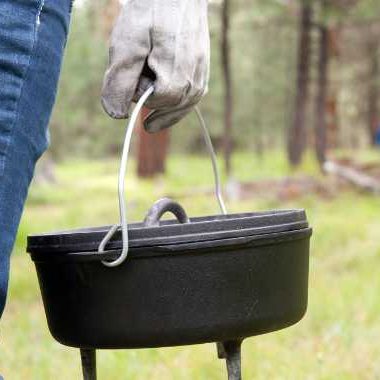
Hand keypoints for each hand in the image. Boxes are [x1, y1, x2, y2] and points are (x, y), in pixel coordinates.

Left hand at [101, 0, 209, 132]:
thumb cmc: (150, 13)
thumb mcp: (127, 45)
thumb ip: (120, 82)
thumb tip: (116, 115)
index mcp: (178, 81)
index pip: (151, 103)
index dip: (136, 90)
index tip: (133, 67)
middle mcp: (195, 85)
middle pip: (164, 106)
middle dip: (149, 94)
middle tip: (143, 67)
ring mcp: (201, 80)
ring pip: (178, 106)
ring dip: (162, 101)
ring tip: (151, 87)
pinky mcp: (202, 74)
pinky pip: (188, 99)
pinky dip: (174, 102)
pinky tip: (165, 98)